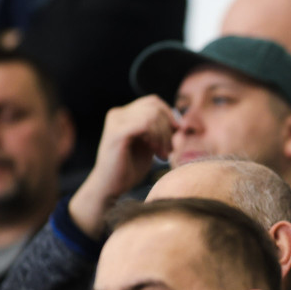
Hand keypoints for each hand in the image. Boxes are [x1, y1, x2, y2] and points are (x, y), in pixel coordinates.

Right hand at [69, 96, 178, 238]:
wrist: (110, 188)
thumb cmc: (129, 169)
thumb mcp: (149, 145)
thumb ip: (159, 131)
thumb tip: (180, 122)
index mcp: (123, 114)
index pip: (153, 102)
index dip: (169, 115)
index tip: (177, 133)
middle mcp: (117, 114)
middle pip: (154, 107)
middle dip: (168, 128)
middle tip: (169, 149)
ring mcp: (116, 121)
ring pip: (152, 114)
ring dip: (163, 135)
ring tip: (163, 154)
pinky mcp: (117, 133)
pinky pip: (145, 124)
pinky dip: (156, 137)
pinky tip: (155, 152)